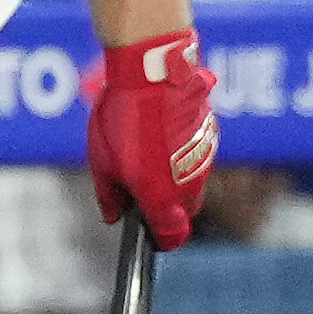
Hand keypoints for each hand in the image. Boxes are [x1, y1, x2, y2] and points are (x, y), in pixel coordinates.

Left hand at [88, 27, 218, 247]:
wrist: (153, 73)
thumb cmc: (123, 120)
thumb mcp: (102, 162)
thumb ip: (109, 195)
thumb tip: (113, 215)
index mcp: (163, 199)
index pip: (173, 237)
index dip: (161, 240)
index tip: (149, 236)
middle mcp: (190, 184)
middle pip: (186, 211)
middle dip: (168, 209)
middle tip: (141, 191)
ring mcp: (204, 158)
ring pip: (193, 181)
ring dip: (174, 177)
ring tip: (145, 151)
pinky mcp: (210, 133)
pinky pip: (197, 152)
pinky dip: (182, 150)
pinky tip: (159, 129)